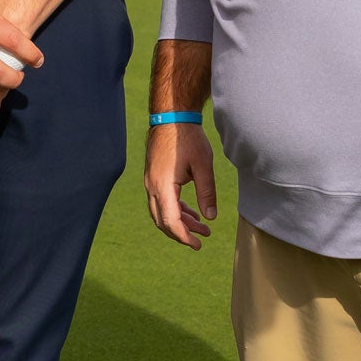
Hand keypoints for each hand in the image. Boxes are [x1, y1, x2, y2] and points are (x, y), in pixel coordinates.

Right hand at [145, 122, 216, 248]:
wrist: (171, 116)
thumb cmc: (188, 138)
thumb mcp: (203, 165)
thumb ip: (207, 193)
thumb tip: (210, 218)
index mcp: (163, 185)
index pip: (170, 220)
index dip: (183, 236)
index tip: (197, 244)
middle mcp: (152, 186)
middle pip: (162, 221)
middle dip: (181, 233)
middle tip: (201, 240)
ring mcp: (151, 182)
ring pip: (161, 212)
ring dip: (180, 222)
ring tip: (202, 228)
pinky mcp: (154, 177)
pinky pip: (162, 201)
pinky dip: (176, 210)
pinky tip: (191, 213)